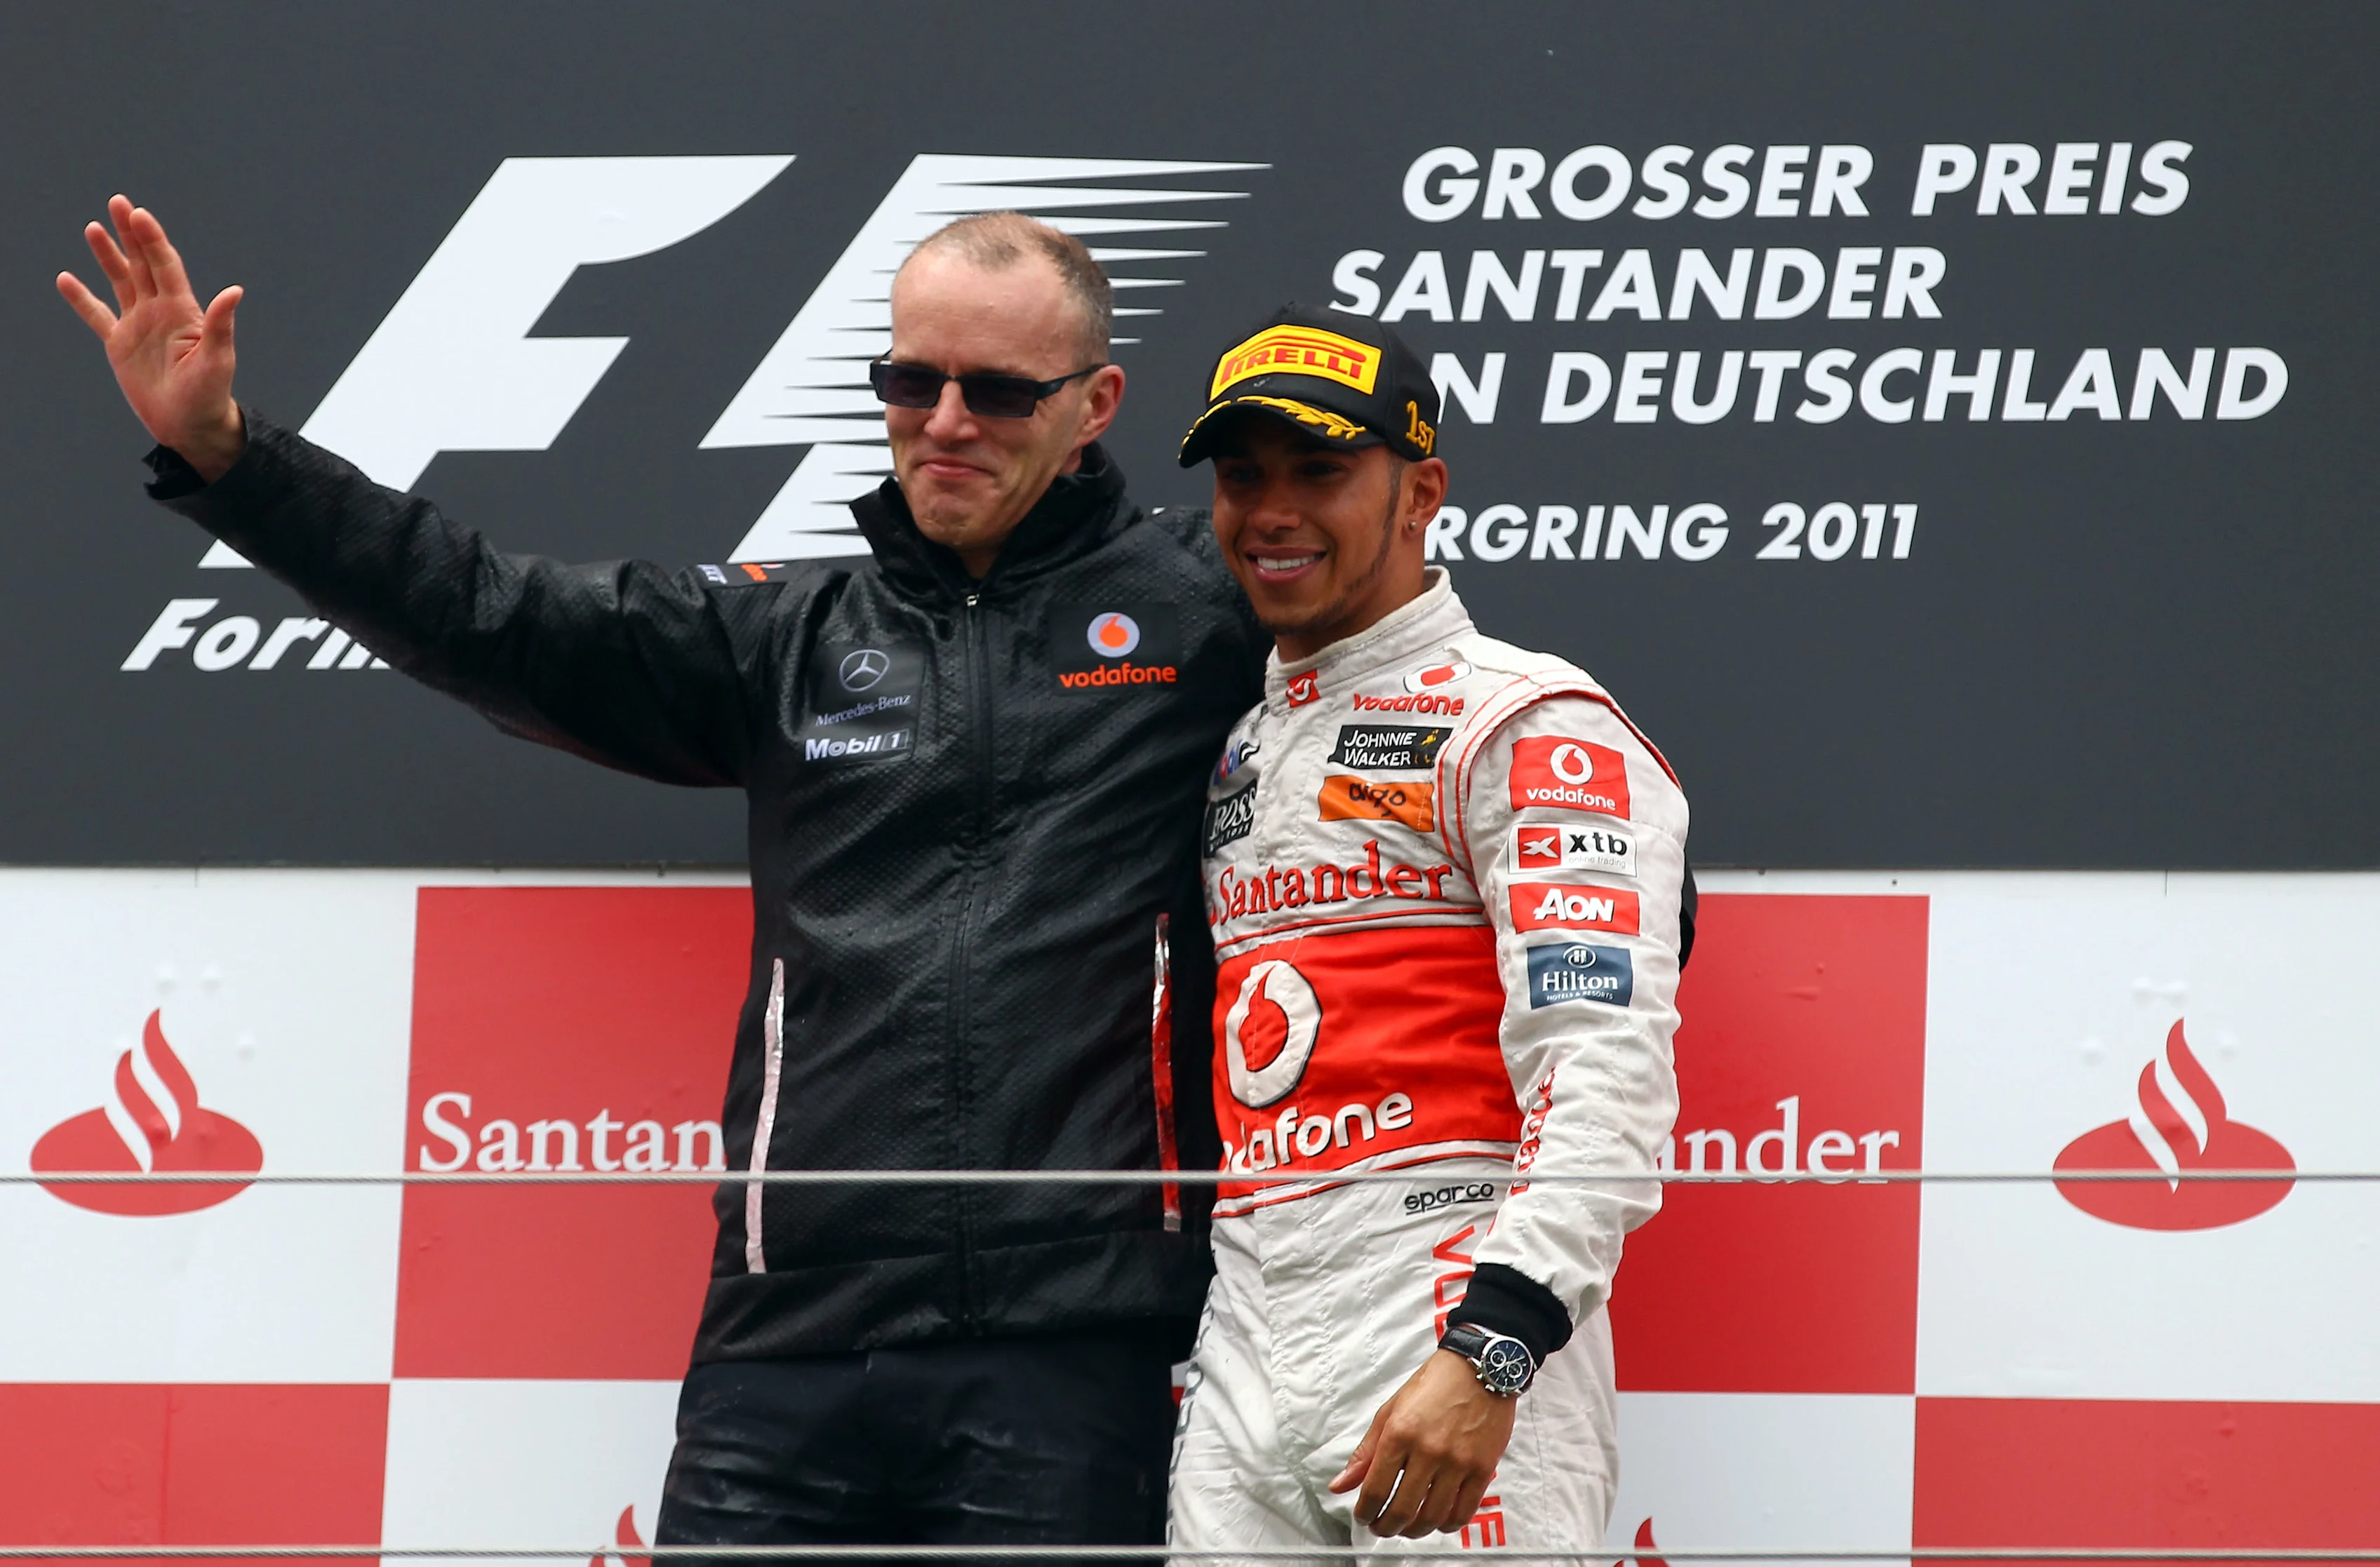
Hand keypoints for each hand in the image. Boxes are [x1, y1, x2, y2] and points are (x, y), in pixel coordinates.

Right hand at [57, 195, 246, 481]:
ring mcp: (138, 325)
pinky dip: (81, 299)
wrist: (190, 426)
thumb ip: (220, 324)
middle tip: (118, 203)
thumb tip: (234, 291)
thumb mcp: (218, 360)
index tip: (139, 214)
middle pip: (142, 264)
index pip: (165, 266)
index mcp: (183, 311)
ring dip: (108, 255)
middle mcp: (159, 311)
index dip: (152, 240)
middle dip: (130, 234)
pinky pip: (97, 316)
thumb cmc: (210, 395)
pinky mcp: (120, 344)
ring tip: (94, 227)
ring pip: (121, 281)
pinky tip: (66, 279)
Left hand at [1328, 1348, 1516, 1537]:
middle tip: (1381, 1527)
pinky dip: (1447, 1525)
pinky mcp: (1483, 1468)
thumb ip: (1365, 1452)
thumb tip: (1340, 1484)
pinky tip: (1437, 1521)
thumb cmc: (1433, 1385)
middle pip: (1402, 1510)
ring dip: (1414, 1531)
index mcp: (1399, 1433)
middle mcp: (1428, 1450)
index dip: (1364, 1512)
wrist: (1478, 1367)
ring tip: (1406, 1527)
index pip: (1374, 1489)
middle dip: (1385, 1527)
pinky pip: (1463, 1511)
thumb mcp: (1390, 1412)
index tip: (1363, 1517)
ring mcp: (1458, 1461)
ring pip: (1432, 1517)